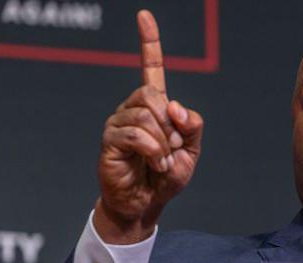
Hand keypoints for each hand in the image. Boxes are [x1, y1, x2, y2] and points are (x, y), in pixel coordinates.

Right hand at [95, 10, 203, 243]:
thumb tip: (175, 107)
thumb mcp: (191, 151)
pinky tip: (152, 163)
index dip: (149, 42)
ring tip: (160, 160)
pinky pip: (136, 134)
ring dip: (162, 142)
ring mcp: (118, 122)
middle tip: (171, 148)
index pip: (151, 68)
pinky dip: (152, 150)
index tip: (144, 15)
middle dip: (171, 125)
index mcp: (154, 106)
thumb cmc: (165, 177)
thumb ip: (192, 126)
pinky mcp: (110, 140)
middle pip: (153, 95)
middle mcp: (133, 108)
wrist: (146, 203)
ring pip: (146, 115)